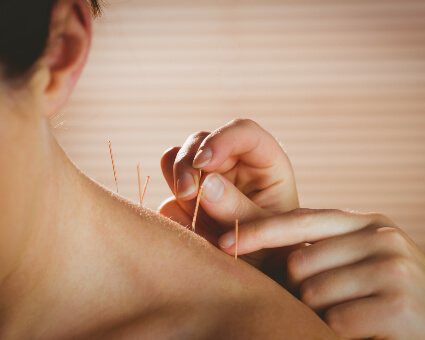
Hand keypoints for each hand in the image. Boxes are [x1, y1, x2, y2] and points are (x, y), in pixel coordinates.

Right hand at [159, 119, 298, 268]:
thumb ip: (238, 210)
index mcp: (264, 162)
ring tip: (190, 207)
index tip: (204, 163)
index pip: (244, 132)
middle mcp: (233, 164)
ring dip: (177, 179)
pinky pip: (169, 194)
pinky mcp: (189, 198)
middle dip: (189, 163)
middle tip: (187, 194)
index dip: (221, 140)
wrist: (260, 273)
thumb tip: (205, 184)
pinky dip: (172, 208)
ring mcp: (208, 179)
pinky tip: (190, 229)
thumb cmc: (276, 250)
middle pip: (201, 141)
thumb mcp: (267, 233)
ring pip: (177, 158)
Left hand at [218, 208, 424, 338]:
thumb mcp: (348, 263)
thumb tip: (241, 235)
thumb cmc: (377, 296)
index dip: (259, 231)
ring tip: (346, 316)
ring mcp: (394, 270)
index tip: (224, 243)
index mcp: (367, 223)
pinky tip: (360, 332)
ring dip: (317, 315)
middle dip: (297, 290)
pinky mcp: (401, 307)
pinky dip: (335, 333)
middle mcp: (383, 237)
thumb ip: (311, 248)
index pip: (301, 220)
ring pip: (312, 294)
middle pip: (299, 262)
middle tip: (325, 303)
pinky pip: (335, 322)